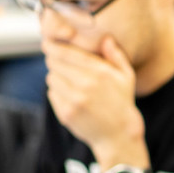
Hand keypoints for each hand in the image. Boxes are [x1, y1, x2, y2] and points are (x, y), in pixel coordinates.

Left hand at [43, 36, 149, 168]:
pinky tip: (69, 96)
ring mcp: (74, 100)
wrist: (118, 134)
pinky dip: (57, 92)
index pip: (67, 53)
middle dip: (54, 60)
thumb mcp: (126, 76)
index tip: (47, 43)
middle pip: (55, 63)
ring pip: (51, 78)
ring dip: (56, 77)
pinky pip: (52, 94)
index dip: (53, 46)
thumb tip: (106, 38)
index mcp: (100, 72)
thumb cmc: (122, 102)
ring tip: (68, 81)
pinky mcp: (66, 113)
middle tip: (59, 62)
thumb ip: (116, 55)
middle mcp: (86, 85)